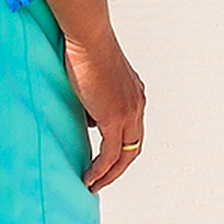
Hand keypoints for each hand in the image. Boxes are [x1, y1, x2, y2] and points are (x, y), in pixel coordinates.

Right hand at [70, 38, 150, 191]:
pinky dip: (101, 170)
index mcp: (135, 95)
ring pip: (125, 156)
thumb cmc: (85, 48)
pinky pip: (110, 154)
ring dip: (109, 175)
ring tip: (93, 186)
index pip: (133, 131)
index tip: (105, 162)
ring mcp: (129, 112)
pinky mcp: (115, 118)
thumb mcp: (93, 78)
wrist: (88, 36)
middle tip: (101, 181)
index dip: (121, 150)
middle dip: (118, 169)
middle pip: (134, 148)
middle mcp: (137, 105)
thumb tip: (88, 120)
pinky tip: (89, 178)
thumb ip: (95, 99)